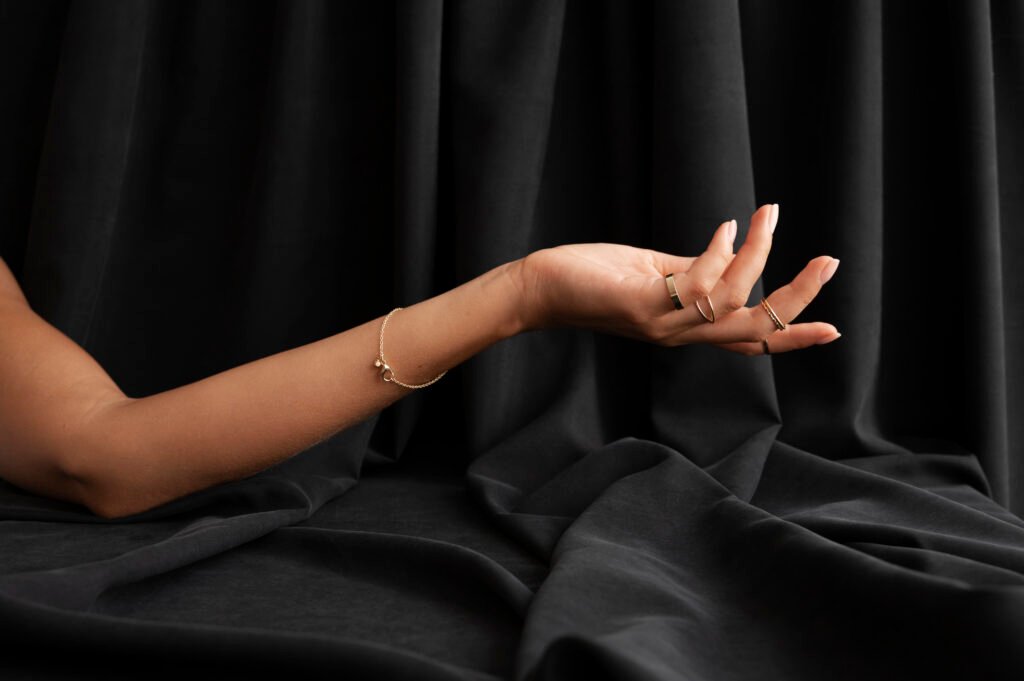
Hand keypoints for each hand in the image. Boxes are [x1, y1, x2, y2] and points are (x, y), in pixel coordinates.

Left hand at [512, 203, 840, 354]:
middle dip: (797, 299)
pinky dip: (719, 252)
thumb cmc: (594, 277)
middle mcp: (681, 335)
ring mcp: (663, 325)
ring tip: (766, 216)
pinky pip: (697, 283)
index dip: (790, 336)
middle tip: (829, 262)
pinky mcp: (644, 307)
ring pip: (732, 301)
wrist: (541, 287)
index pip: (749, 340)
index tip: (831, 328)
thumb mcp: (654, 274)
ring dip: (757, 254)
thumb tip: (731, 251)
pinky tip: (725, 227)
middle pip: (755, 330)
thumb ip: (693, 270)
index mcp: (687, 328)